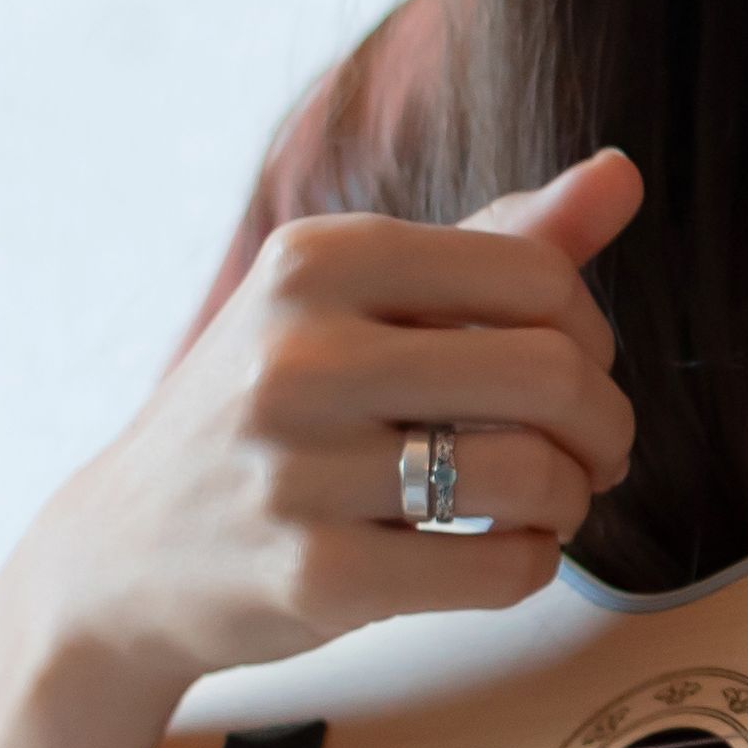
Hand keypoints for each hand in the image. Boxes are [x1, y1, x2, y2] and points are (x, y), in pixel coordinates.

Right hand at [25, 151, 643, 694]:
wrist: (125, 548)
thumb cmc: (271, 408)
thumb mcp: (355, 301)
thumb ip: (494, 241)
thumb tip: (622, 173)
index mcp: (316, 258)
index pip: (535, 275)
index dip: (590, 330)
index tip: (577, 368)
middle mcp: (299, 351)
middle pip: (550, 372)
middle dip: (606, 422)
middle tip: (597, 451)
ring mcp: (299, 467)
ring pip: (534, 475)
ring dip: (576, 498)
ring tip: (552, 503)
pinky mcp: (316, 575)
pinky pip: (501, 568)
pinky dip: (534, 564)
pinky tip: (508, 552)